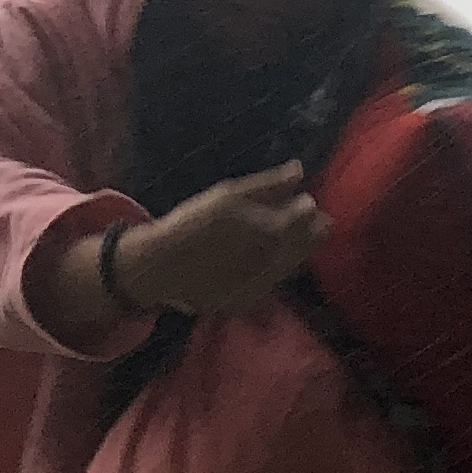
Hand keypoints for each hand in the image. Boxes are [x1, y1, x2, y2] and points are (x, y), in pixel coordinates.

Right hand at [113, 164, 327, 315]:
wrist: (161, 265)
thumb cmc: (193, 222)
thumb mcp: (228, 195)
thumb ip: (269, 185)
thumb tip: (299, 170)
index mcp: (276, 231)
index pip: (309, 215)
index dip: (306, 206)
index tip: (299, 201)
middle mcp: (278, 261)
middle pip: (310, 243)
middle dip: (308, 229)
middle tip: (294, 220)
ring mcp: (266, 285)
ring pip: (295, 264)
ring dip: (293, 249)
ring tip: (276, 238)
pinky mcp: (252, 301)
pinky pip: (274, 282)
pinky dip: (274, 269)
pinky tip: (259, 259)